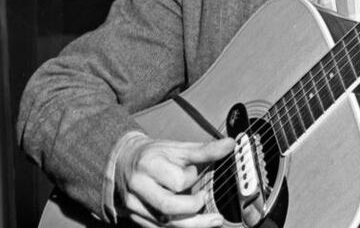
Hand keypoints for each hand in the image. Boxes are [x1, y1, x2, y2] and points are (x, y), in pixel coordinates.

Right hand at [116, 135, 234, 226]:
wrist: (124, 162)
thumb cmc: (154, 154)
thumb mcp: (178, 147)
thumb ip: (204, 149)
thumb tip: (230, 144)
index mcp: (149, 165)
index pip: (176, 181)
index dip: (191, 178)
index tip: (196, 172)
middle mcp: (139, 188)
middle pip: (168, 208)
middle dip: (193, 209)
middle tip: (206, 199)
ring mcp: (134, 206)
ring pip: (164, 224)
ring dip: (193, 225)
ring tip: (214, 220)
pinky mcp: (135, 218)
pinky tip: (195, 224)